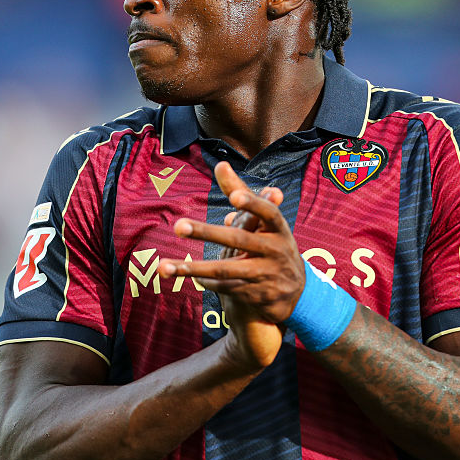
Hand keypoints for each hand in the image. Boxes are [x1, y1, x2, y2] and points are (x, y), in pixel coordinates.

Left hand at [158, 162, 305, 367]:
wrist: (296, 292)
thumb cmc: (272, 245)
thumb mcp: (263, 221)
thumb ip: (241, 192)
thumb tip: (220, 164)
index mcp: (279, 229)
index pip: (268, 213)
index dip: (253, 203)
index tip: (234, 197)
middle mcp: (275, 251)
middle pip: (239, 240)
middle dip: (207, 233)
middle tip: (178, 226)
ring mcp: (266, 274)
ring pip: (226, 270)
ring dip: (194, 269)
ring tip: (163, 266)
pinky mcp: (256, 295)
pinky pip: (226, 287)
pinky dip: (206, 281)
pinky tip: (187, 274)